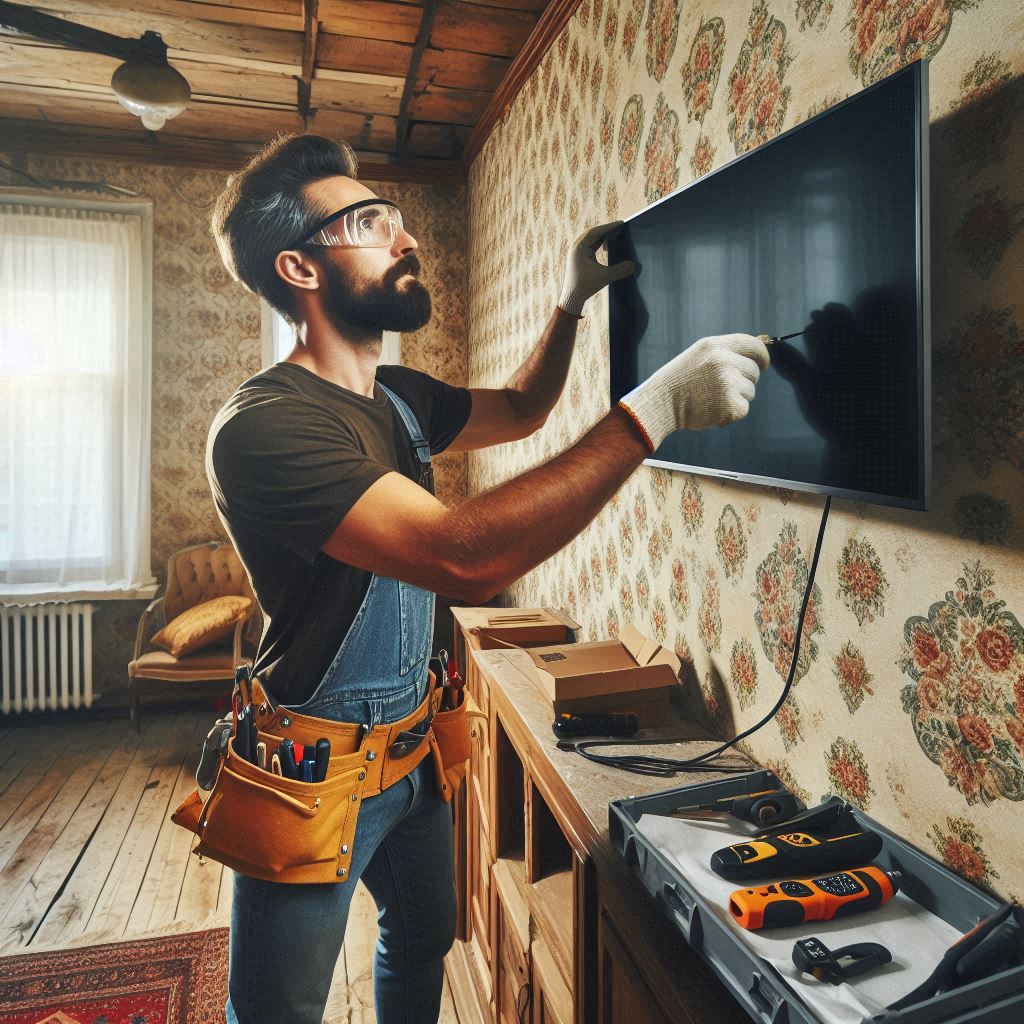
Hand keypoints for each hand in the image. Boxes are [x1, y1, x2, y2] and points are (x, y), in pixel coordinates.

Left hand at [557, 221, 636, 317]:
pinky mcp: (579, 258)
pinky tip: (607, 247)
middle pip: (593, 233)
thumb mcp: (604, 277)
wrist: (572, 298)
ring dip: (603, 236)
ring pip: (592, 239)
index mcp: (579, 247)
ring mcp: (576, 252)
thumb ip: (620, 270)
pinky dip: (599, 244)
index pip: (596, 232)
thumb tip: (634, 265)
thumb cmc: (585, 286)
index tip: (621, 223)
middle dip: (607, 230)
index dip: (610, 227)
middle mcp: (576, 247)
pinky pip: (590, 246)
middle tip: (620, 227)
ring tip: (616, 234)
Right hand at [618, 333, 770, 451]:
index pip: (754, 345)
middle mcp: (723, 361)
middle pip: (754, 371)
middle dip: (744, 381)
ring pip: (750, 392)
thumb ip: (726, 352)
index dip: (762, 356)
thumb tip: (760, 348)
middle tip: (720, 388)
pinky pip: (743, 409)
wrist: (659, 404)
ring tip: (711, 398)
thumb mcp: (700, 356)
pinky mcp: (730, 404)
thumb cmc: (680, 381)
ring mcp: (727, 383)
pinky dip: (730, 413)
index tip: (763, 365)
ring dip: (736, 398)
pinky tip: (711, 410)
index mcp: (715, 345)